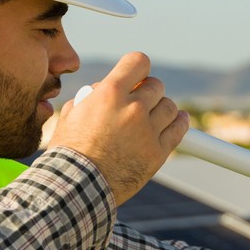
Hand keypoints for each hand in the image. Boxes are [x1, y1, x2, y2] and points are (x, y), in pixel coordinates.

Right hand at [43, 53, 189, 204]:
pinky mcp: (158, 152)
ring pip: (170, 107)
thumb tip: (99, 90)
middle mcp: (133, 108)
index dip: (138, 68)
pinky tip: (177, 121)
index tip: (136, 77)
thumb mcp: (71, 116)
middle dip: (148, 92)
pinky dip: (180, 123)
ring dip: (163, 108)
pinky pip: (179, 130)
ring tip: (155, 115)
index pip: (138, 62)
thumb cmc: (69, 153)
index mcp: (110, 93)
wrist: (78, 187)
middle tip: (140, 102)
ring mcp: (148, 131)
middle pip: (156, 86)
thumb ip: (89, 97)